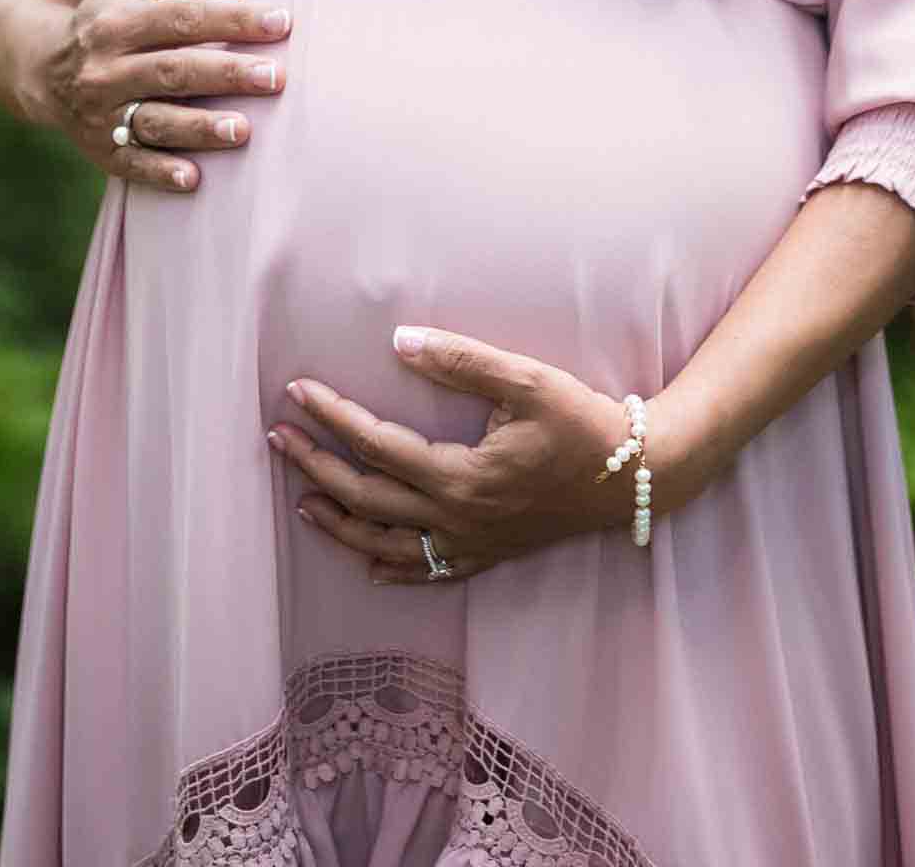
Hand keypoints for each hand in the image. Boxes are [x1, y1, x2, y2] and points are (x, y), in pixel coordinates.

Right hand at [34, 0, 290, 192]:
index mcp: (119, 21)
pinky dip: (160, 172)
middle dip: (226, 73)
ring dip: (199, 128)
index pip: (183, 17)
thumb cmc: (117, 17)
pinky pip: (131, 163)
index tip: (282, 24)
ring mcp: (102, 112)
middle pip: (173, 70)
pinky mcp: (101, 150)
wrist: (47, 68)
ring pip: (155, 120)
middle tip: (276, 77)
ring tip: (243, 130)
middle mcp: (107, 68)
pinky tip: (193, 179)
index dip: (233, 20)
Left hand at [268, 327, 684, 584]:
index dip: (332, 417)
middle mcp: (458, 520)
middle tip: (278, 438)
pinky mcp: (489, 555)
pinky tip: (368, 559)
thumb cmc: (583, 423)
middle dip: (315, 467)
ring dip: (339, 524)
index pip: (376, 446)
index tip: (297, 391)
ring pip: (386, 546)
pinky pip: (426, 571)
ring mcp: (472, 545)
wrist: (637, 477)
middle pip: (366, 500)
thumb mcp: (526, 380)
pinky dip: (389, 566)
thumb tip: (399, 342)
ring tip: (302, 501)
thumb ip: (461, 361)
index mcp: (461, 478)